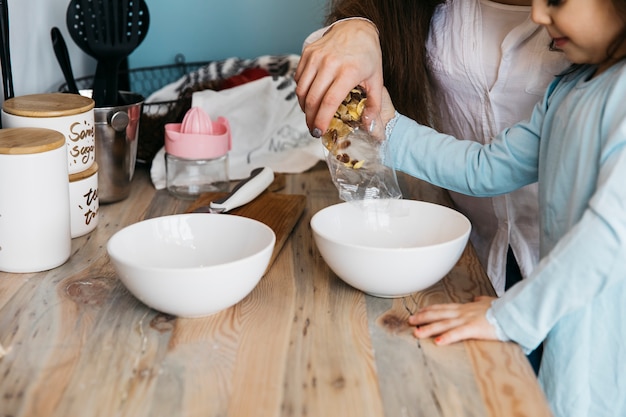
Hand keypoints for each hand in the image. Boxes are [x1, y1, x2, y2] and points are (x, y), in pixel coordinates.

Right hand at [294, 19, 382, 136]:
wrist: (356, 28)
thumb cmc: (367, 55)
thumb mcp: (376, 80)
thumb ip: (374, 105)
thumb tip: (369, 127)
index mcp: (348, 72)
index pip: (330, 102)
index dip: (322, 120)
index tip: (318, 132)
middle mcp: (330, 63)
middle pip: (313, 99)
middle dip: (310, 119)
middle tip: (313, 129)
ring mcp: (316, 57)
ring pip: (302, 90)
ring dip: (304, 107)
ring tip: (311, 116)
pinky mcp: (307, 53)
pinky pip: (298, 79)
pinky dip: (302, 92)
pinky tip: (310, 98)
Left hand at [408, 296, 498, 344]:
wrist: (512, 312)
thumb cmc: (502, 309)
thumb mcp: (488, 302)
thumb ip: (481, 300)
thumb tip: (477, 298)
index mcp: (465, 307)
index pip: (442, 308)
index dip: (429, 310)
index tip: (418, 312)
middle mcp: (462, 312)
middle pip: (438, 314)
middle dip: (423, 318)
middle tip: (410, 321)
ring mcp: (467, 320)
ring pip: (443, 324)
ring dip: (428, 328)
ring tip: (417, 333)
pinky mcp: (474, 328)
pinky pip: (457, 333)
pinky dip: (447, 337)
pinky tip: (437, 342)